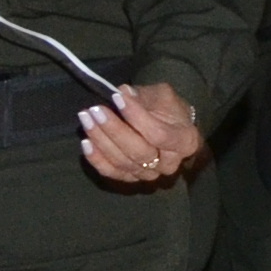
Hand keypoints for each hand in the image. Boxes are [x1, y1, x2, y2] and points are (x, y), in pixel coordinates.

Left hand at [78, 82, 203, 187]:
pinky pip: (112, 173)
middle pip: (140, 152)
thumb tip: (123, 92)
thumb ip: (144, 95)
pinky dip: (97, 159)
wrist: (167, 125)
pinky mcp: (132, 178)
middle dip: (114, 130)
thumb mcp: (162, 96)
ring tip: (86, 120)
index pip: (159, 134)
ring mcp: (150, 174)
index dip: (136, 117)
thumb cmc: (167, 108)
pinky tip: (85, 142)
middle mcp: (170, 163)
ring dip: (101, 141)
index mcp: (185, 141)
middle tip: (95, 110)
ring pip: (124, 163)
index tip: (117, 98)